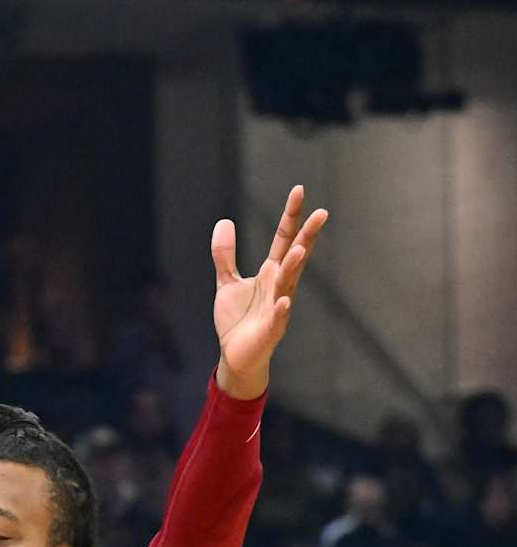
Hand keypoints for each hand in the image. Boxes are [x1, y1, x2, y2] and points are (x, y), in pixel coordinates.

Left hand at [213, 184, 328, 398]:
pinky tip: (284, 300)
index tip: (298, 190)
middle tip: (322, 213)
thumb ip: (225, 255)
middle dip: (307, 235)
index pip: (284, 238)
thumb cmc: (238, 320)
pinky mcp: (270, 330)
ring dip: (294, 267)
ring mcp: (277, 307)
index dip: (291, 215)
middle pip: (296, 255)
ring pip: (289, 283)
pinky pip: (278, 318)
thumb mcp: (227, 282)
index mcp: (271, 271)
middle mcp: (279, 285)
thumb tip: (223, 221)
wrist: (235, 357)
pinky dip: (282, 310)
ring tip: (299, 249)